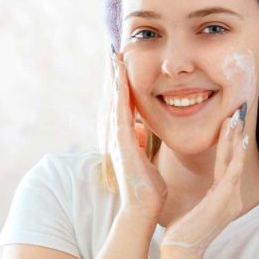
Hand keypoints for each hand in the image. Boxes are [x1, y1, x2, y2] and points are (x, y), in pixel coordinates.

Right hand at [110, 48, 167, 224]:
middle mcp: (116, 134)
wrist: (142, 209)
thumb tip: (138, 128)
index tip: (119, 60)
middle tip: (110, 48)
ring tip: (112, 55)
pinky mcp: (121, 142)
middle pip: (112, 96)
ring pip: (113, 100)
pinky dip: (119, 92)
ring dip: (112, 77)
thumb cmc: (147, 188)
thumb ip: (140, 142)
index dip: (119, 81)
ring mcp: (116, 138)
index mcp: (123, 136)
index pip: (121, 102)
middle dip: (111, 72)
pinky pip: (120, 110)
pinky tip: (120, 76)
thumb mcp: (146, 158)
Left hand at [160, 103, 247, 256]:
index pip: (228, 163)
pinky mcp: (224, 201)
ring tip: (238, 117)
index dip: (231, 142)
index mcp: (225, 197)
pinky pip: (232, 173)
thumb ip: (200, 197)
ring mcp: (230, 200)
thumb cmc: (183, 232)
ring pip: (235, 161)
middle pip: (235, 159)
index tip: (231, 122)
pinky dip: (236, 156)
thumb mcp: (194, 209)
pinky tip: (241, 141)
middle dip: (237, 134)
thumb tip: (193, 187)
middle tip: (240, 110)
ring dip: (237, 138)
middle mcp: (232, 197)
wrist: (181, 252)